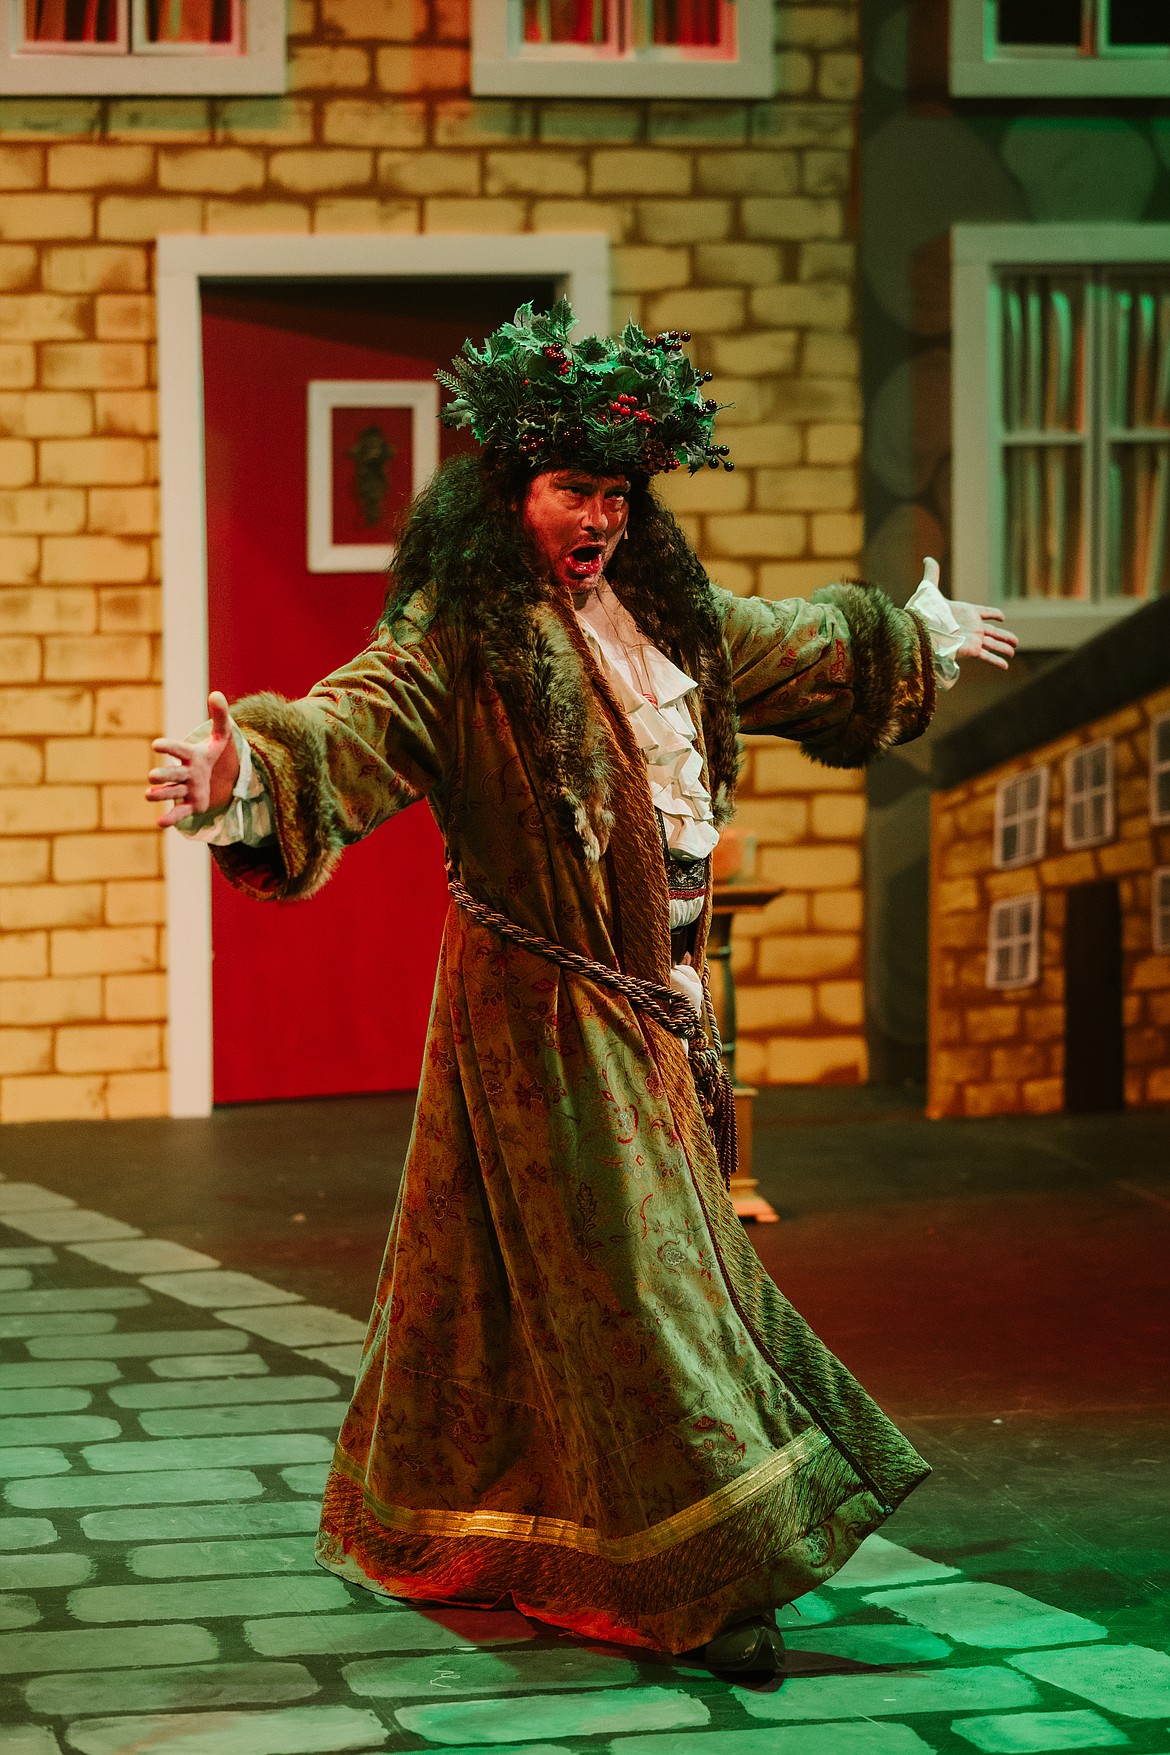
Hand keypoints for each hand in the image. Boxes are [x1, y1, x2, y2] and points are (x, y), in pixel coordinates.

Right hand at [147, 690, 240, 827]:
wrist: (221, 777)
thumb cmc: (215, 754)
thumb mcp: (222, 736)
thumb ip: (220, 716)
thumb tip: (215, 694)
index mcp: (190, 755)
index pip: (178, 749)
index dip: (169, 747)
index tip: (157, 745)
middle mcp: (185, 773)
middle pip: (172, 774)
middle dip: (162, 775)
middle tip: (152, 775)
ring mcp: (187, 790)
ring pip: (172, 792)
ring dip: (160, 794)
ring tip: (149, 794)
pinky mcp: (193, 805)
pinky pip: (180, 813)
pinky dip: (171, 818)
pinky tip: (160, 824)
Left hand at [918, 557, 1017, 672]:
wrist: (922, 629)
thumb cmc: (924, 610)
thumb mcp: (930, 589)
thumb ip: (932, 573)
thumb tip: (927, 557)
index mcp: (966, 612)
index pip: (984, 613)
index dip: (993, 614)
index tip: (1001, 616)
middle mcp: (972, 627)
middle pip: (992, 632)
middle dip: (1004, 636)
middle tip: (1015, 641)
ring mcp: (973, 639)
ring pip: (993, 644)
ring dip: (1004, 648)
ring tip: (1013, 652)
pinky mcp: (972, 650)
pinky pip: (988, 656)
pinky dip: (997, 661)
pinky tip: (1005, 666)